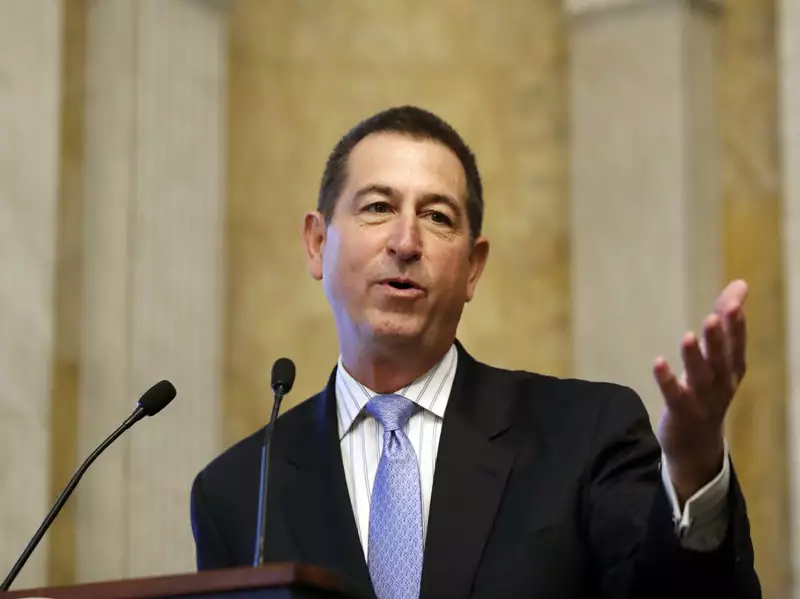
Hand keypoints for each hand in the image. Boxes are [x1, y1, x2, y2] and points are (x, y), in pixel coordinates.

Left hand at [653, 280, 747, 502]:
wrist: (697, 444)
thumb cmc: (709, 391)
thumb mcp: (720, 358)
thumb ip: (726, 321)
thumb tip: (740, 284)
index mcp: (732, 369)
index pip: (737, 345)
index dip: (736, 326)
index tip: (734, 303)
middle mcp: (722, 385)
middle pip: (721, 360)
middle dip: (719, 339)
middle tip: (715, 316)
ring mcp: (702, 401)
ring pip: (700, 378)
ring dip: (694, 358)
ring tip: (687, 336)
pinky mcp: (681, 412)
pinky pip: (674, 396)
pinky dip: (667, 380)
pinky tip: (658, 362)